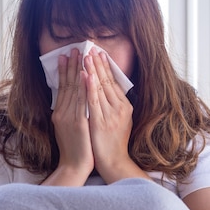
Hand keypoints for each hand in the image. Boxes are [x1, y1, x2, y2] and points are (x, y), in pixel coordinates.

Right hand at [46, 48, 93, 184]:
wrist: (74, 167)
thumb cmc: (76, 150)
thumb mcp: (69, 128)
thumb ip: (70, 113)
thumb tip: (72, 100)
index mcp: (59, 114)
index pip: (63, 88)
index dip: (65, 71)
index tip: (67, 55)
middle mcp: (62, 113)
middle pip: (66, 85)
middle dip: (70, 65)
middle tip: (73, 48)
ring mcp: (69, 118)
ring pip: (73, 90)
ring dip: (76, 70)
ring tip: (79, 55)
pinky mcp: (78, 124)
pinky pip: (81, 102)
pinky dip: (83, 87)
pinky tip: (85, 75)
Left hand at [83, 48, 145, 182]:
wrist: (113, 163)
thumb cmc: (113, 144)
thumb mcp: (119, 122)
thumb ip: (115, 107)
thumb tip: (109, 92)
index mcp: (124, 107)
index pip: (113, 82)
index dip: (105, 67)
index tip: (99, 53)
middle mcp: (119, 108)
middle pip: (107, 81)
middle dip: (98, 63)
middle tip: (91, 46)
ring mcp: (110, 115)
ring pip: (100, 87)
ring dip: (92, 69)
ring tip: (85, 54)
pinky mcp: (100, 122)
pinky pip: (93, 101)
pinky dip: (89, 86)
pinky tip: (84, 75)